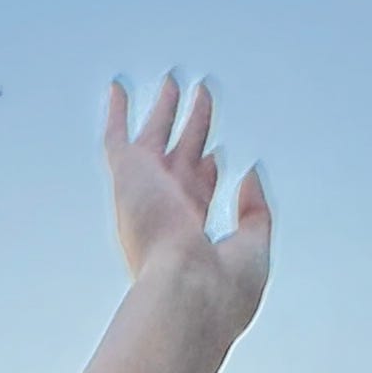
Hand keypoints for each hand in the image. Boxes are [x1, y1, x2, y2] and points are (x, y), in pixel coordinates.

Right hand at [105, 77, 270, 331]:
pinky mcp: (129, 178)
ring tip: (175, 79)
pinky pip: (117, 137)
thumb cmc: (223, 287)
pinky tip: (119, 87)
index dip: (209, 170)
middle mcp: (169, 210)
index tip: (217, 155)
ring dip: (166, 108)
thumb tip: (250, 172)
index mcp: (194, 231)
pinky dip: (116, 112)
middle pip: (184, 157)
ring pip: (157, 138)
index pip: (200, 191)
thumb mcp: (255, 246)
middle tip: (202, 96)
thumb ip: (255, 211)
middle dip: (195, 127)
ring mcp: (147, 192)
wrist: (188, 293)